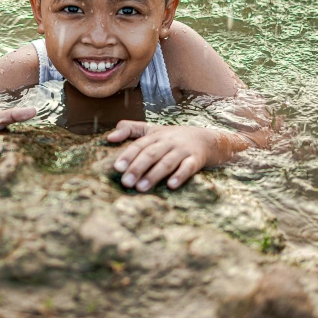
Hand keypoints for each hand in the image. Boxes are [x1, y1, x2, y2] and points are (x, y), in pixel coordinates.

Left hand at [107, 121, 235, 192]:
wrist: (208, 139)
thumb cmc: (174, 138)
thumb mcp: (152, 130)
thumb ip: (129, 129)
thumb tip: (108, 137)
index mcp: (156, 135)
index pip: (140, 144)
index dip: (128, 155)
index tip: (117, 168)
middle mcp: (169, 141)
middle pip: (151, 154)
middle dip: (137, 168)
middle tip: (126, 182)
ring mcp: (183, 150)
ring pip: (167, 162)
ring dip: (154, 175)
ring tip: (141, 188)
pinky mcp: (196, 160)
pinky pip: (188, 168)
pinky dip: (180, 176)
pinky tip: (171, 185)